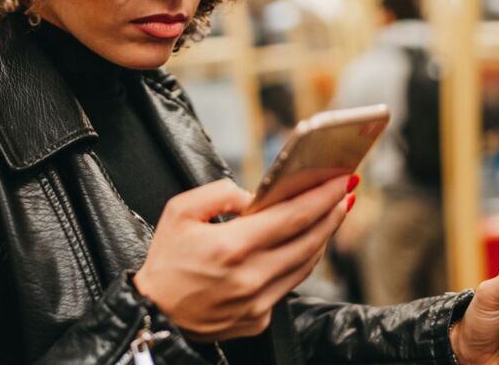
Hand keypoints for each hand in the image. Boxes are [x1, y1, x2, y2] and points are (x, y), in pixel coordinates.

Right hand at [133, 176, 354, 341]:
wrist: (154, 314)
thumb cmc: (165, 263)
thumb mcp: (180, 212)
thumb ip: (220, 193)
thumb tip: (254, 196)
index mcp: (231, 247)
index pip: (293, 216)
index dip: (322, 196)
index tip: (340, 181)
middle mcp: (250, 277)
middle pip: (309, 240)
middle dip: (332, 213)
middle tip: (344, 192)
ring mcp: (257, 302)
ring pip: (306, 264)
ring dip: (322, 236)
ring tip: (330, 214)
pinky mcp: (258, 319)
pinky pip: (289, 285)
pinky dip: (300, 261)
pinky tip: (303, 244)